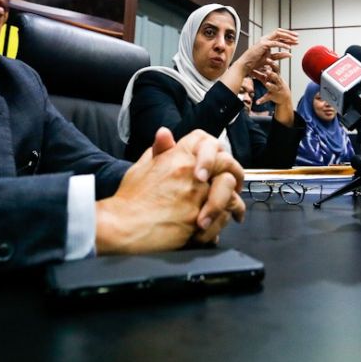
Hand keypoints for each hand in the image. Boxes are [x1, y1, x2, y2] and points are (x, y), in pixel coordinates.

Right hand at [95, 128, 243, 253]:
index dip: (219, 152)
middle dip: (237, 176)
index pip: (209, 144)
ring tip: (235, 212)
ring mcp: (196, 197)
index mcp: (177, 157)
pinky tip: (219, 227)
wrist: (121, 226)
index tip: (222, 164)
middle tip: (238, 187)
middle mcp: (191, 174)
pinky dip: (223, 223)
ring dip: (235, 203)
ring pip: (230, 194)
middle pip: (228, 166)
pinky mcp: (197, 221)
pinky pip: (222, 219)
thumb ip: (159, 150)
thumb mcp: (142, 166)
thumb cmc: (129, 199)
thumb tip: (165, 133)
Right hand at [236, 29, 297, 76]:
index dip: (288, 37)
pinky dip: (282, 45)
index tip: (295, 40)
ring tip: (295, 41)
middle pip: (279, 32)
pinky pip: (275, 43)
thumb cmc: (255, 63)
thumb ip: (279, 56)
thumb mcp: (270, 59)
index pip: (279, 36)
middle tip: (297, 37)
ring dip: (288, 37)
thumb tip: (290, 54)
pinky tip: (288, 48)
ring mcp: (264, 40)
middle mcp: (265, 39)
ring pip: (278, 35)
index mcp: (266, 41)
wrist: (246, 65)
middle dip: (289, 34)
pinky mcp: (263, 45)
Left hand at [256, 67, 295, 126]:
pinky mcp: (272, 96)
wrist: (284, 96)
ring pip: (273, 87)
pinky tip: (257, 102)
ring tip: (267, 83)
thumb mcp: (269, 78)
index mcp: (276, 76)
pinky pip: (267, 98)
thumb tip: (252, 67)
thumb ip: (261, 73)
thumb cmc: (275, 84)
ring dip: (270, 85)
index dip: (272, 64)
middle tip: (268, 71)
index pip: (275, 68)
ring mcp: (275, 89)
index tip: (268, 59)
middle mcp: (277, 82)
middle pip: (276, 77)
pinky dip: (262, 100)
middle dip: (272, 74)